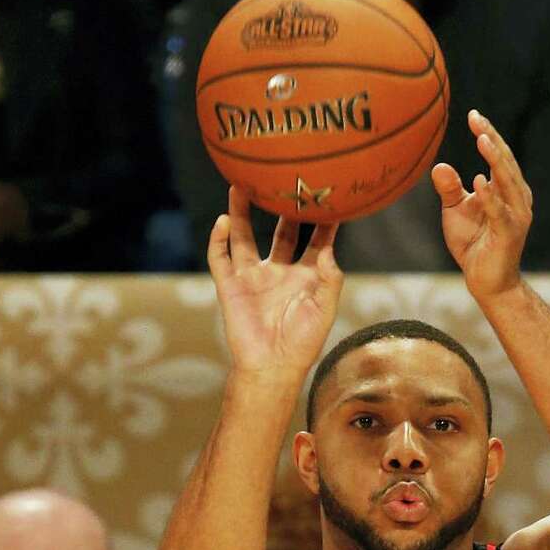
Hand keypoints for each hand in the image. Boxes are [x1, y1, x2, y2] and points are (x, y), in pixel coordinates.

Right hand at [207, 186, 341, 377]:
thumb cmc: (302, 343)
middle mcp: (278, 272)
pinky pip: (220, 257)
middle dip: (284, 208)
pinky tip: (222, 220)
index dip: (324, 221)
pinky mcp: (230, 285)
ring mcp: (252, 277)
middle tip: (287, 181)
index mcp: (304, 277)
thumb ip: (329, 277)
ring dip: (241, 212)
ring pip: (244, 236)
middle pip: (281, 232)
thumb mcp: (324, 309)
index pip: (315, 241)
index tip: (330, 196)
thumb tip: (327, 247)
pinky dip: (218, 238)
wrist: (272, 368)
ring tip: (242, 185)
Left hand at [431, 110, 530, 299]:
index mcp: (507, 189)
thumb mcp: (456, 211)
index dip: (488, 135)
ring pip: (507, 181)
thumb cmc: (473, 244)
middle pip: (505, 162)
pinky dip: (490, 197)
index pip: (499, 156)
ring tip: (481, 139)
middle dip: (491, 138)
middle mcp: (517, 198)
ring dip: (495, 160)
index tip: (473, 115)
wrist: (486, 282)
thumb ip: (450, 189)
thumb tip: (439, 166)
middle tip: (476, 118)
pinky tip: (479, 181)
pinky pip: (499, 212)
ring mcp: (516, 216)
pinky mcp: (509, 234)